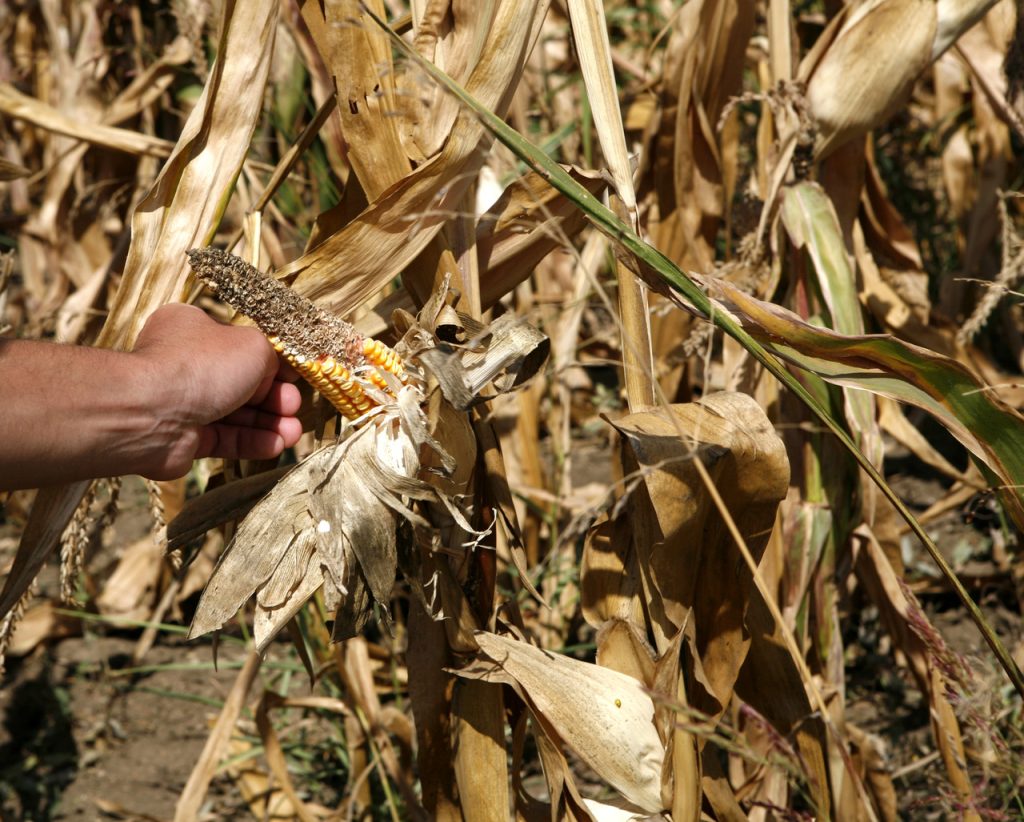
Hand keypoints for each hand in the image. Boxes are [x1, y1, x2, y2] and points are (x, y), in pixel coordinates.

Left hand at [130, 304, 302, 479]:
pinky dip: (252, 442)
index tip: (296, 377)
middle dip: (274, 398)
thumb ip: (273, 357)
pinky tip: (276, 445)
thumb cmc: (203, 366)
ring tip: (294, 434)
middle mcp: (186, 364)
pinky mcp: (185, 438)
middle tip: (294, 407)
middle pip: (242, 383)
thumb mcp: (253, 346)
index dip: (273, 363)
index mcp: (194, 330)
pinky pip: (225, 439)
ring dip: (269, 424)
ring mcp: (184, 403)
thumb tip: (278, 373)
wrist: (152, 413)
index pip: (242, 346)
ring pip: (236, 414)